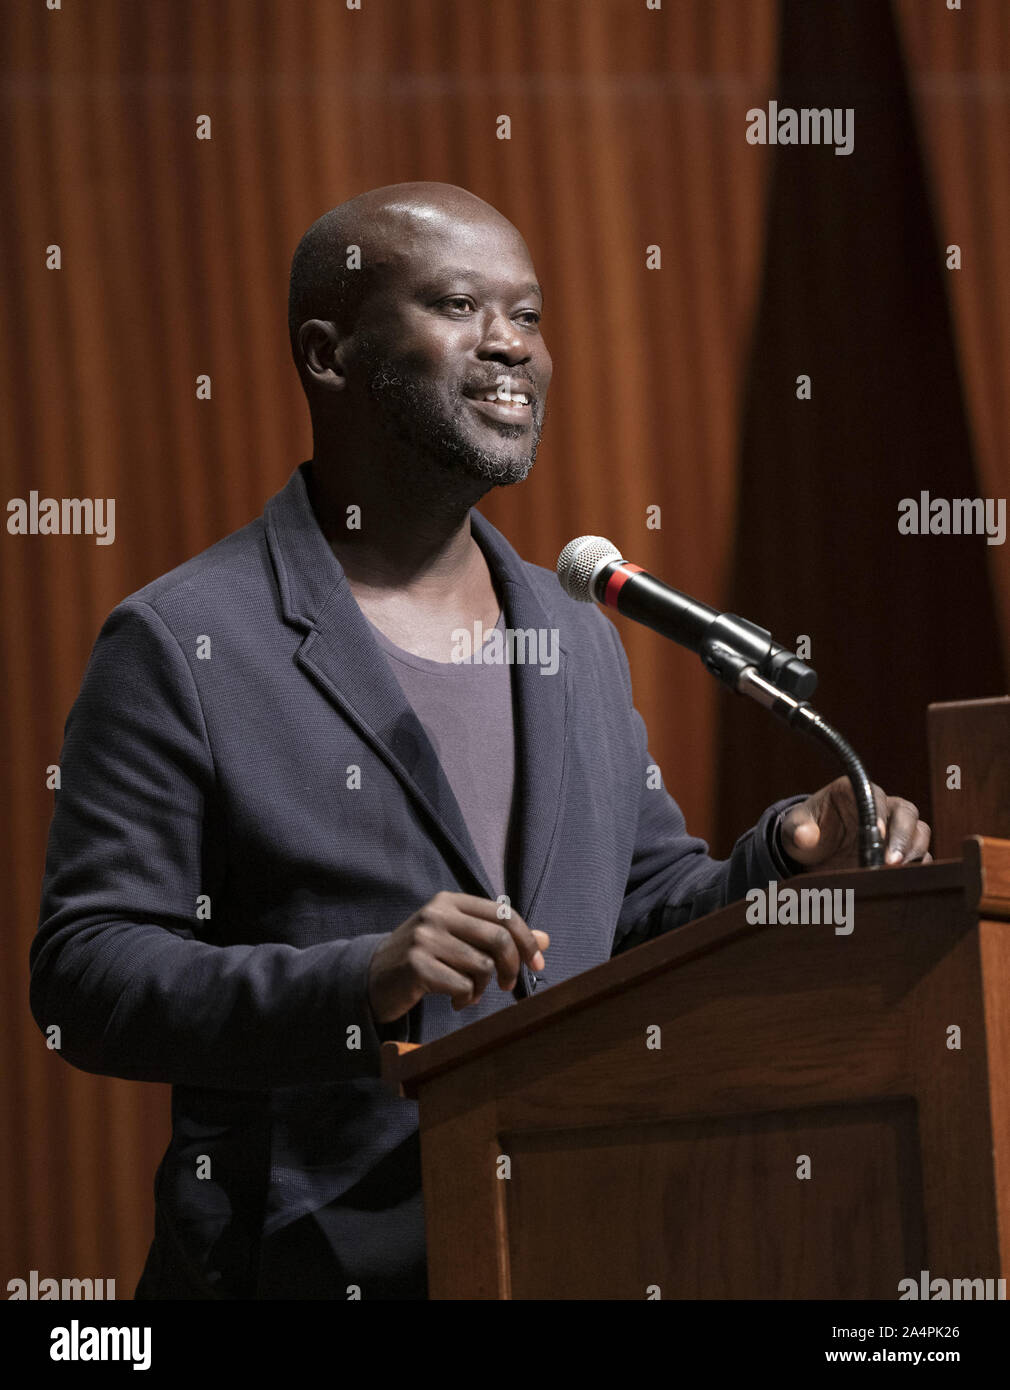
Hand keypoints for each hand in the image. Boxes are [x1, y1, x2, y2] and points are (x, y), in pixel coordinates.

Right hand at [368, 890, 549, 1024]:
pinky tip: (454, 1001)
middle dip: (512, 968)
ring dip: (483, 987)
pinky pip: (462, 986)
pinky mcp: (417, 966)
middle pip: (499, 939)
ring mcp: (425, 938)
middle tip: (507, 986)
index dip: (527, 940)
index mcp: (451, 901)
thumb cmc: (424, 956)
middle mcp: (438, 914)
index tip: (536, 963)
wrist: (373, 976)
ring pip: (482, 965)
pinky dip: (466, 999)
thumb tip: (545, 940)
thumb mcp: (459, 938)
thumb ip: (498, 936)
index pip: (504, 914)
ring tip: (470, 993)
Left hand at [779, 776, 931, 871]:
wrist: (812, 852)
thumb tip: (804, 837)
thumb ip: (799, 830)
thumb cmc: (804, 831)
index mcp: (855, 791)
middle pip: (906, 812)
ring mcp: (894, 828)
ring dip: (912, 851)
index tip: (876, 833)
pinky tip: (903, 878)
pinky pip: (920, 855)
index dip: (878, 813)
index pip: (875, 796)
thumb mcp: (794, 829)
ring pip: (919, 832)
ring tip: (895, 871)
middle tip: (890, 861)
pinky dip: (916, 866)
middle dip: (902, 836)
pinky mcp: (900, 850)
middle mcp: (881, 806)